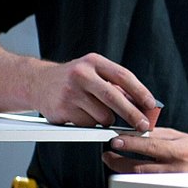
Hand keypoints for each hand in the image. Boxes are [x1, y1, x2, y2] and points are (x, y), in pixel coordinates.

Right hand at [31, 53, 157, 132]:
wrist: (37, 82)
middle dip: (132, 114)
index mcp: (94, 62)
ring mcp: (70, 93)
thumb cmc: (73, 78)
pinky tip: (82, 114)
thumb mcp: (94, 72)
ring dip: (107, 120)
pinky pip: (87, 125)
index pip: (124, 76)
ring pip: (102, 115)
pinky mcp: (62, 110)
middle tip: (143, 125)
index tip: (151, 105)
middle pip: (114, 98)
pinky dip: (91, 124)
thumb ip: (117, 85)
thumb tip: (143, 104)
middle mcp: (81, 75)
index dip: (140, 92)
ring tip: (97, 111)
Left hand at [101, 127, 187, 187]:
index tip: (115, 142)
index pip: (148, 147)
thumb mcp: (180, 136)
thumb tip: (130, 134)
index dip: (128, 144)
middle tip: (109, 156)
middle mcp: (179, 172)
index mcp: (180, 152)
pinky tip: (131, 185)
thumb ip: (156, 135)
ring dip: (122, 177)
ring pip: (139, 186)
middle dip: (118, 162)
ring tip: (117, 169)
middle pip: (138, 169)